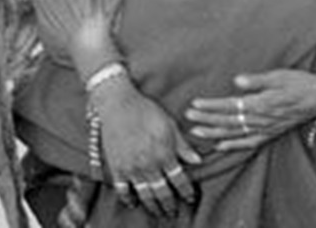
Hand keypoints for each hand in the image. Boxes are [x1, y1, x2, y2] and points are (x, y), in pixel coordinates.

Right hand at [90, 76, 200, 217]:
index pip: (180, 181)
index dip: (187, 193)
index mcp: (165, 153)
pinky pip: (123, 190)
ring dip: (154, 207)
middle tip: (173, 211)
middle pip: (163, 194)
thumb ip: (183, 145)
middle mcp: (149, 164)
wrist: (118, 104)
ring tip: (159, 212)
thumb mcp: (169, 124)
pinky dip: (129, 199)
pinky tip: (134, 202)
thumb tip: (198, 160)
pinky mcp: (117, 167)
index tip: (190, 198)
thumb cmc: (146, 110)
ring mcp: (132, 168)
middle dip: (170, 205)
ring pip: (145, 196)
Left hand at [186, 68, 315, 151]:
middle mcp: (262, 119)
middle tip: (188, 116)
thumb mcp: (279, 76)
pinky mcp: (271, 133)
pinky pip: (249, 143)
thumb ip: (258, 80)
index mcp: (262, 103)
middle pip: (228, 121)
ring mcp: (266, 129)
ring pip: (235, 134)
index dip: (211, 106)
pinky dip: (234, 145)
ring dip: (215, 133)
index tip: (194, 104)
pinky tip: (220, 146)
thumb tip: (238, 81)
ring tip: (196, 131)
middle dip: (207, 119)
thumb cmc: (299, 82)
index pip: (230, 106)